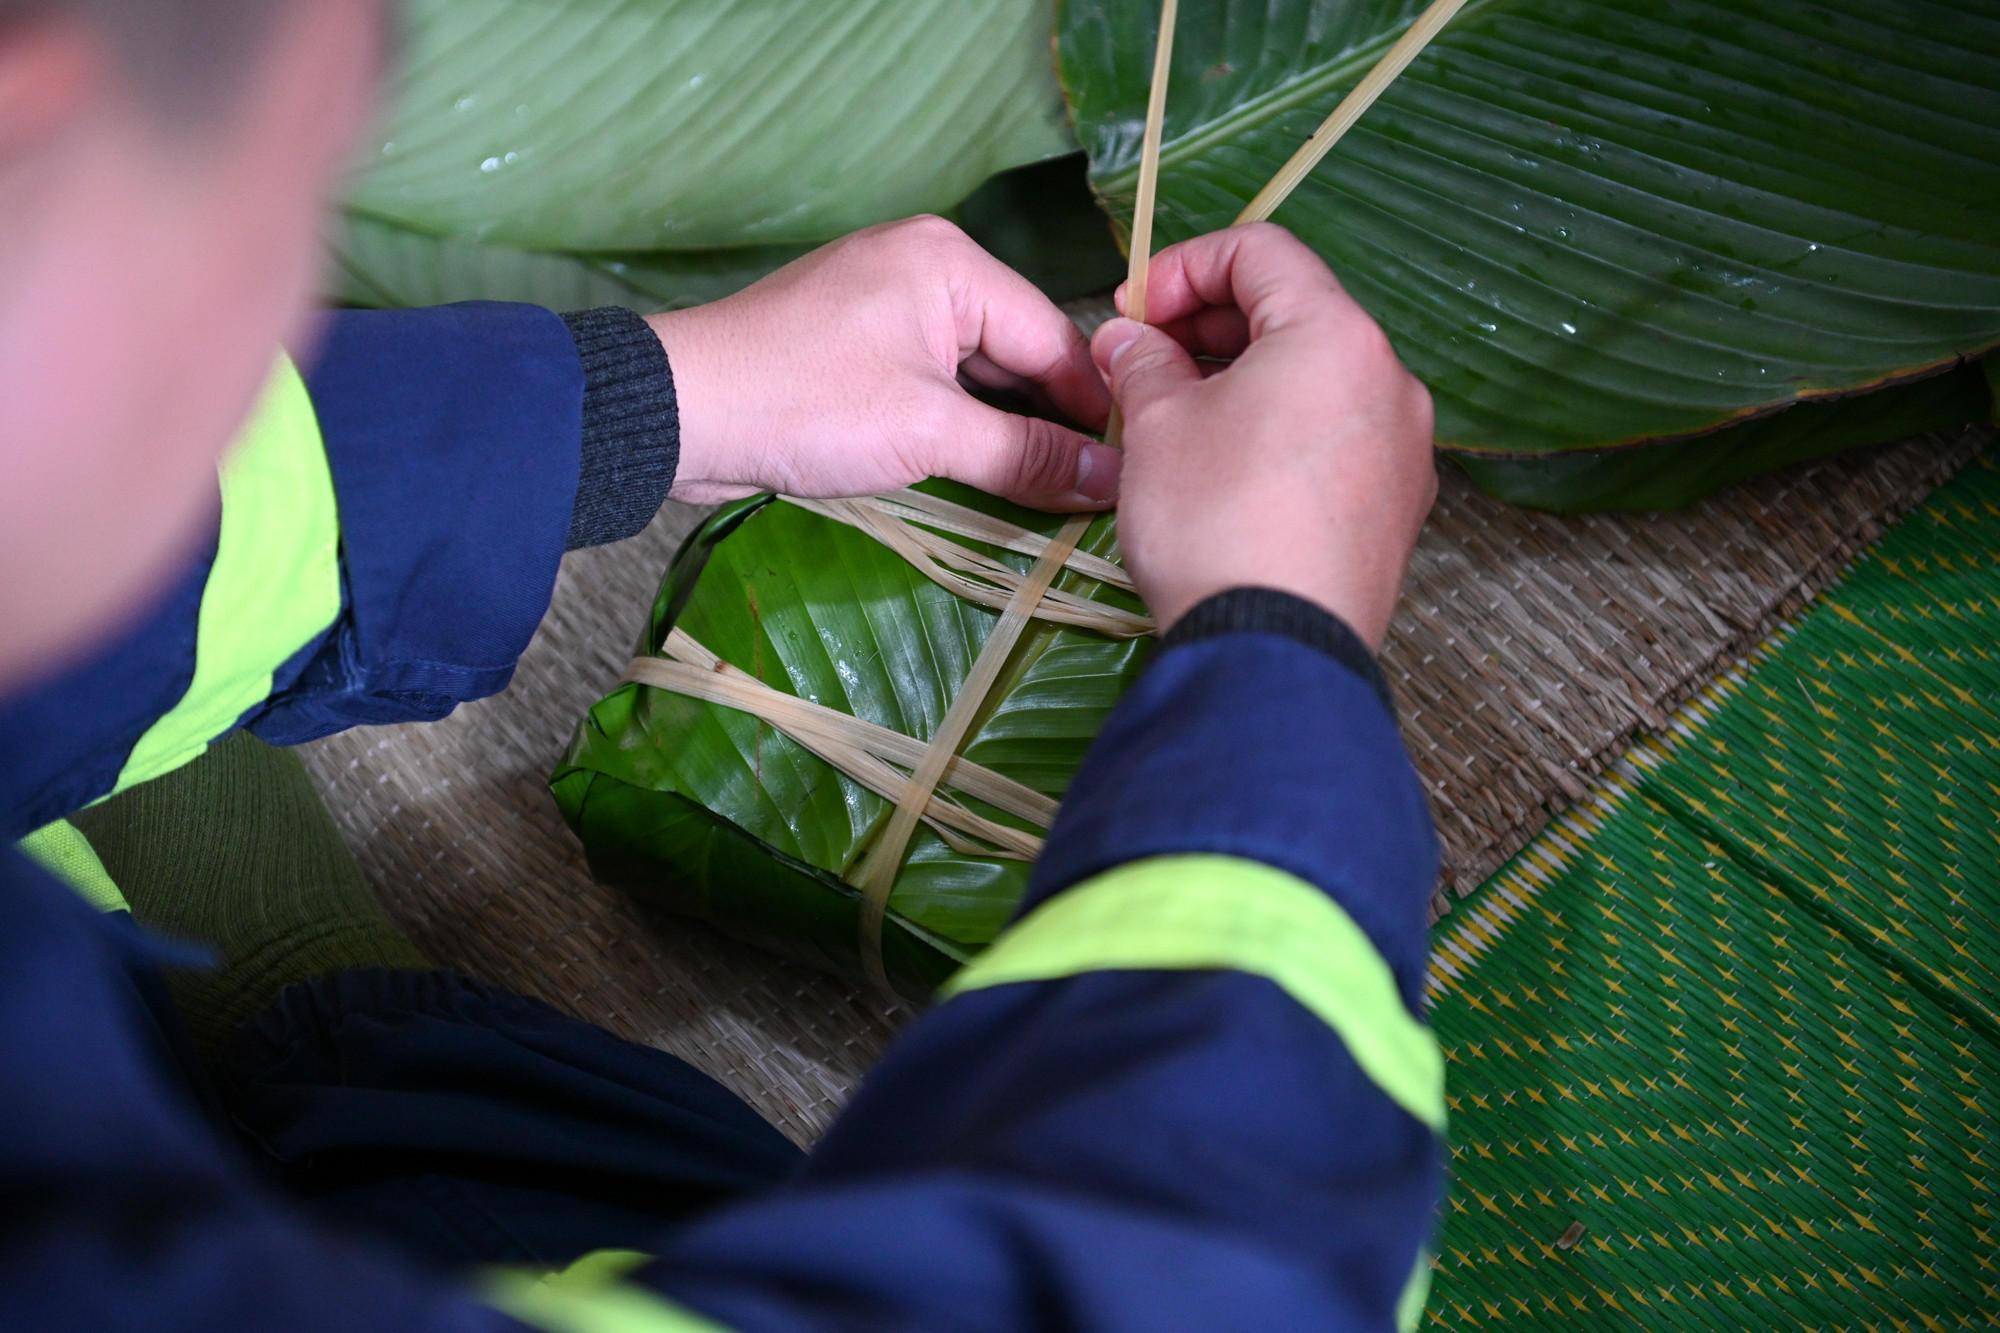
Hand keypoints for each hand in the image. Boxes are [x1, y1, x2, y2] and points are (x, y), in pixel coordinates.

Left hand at [647, 216, 1118, 508]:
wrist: (678, 414)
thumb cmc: (804, 405)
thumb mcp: (930, 435)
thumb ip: (1026, 455)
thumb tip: (1108, 481)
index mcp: (950, 261)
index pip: (1054, 337)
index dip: (1095, 411)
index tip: (1131, 472)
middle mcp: (923, 268)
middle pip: (1017, 354)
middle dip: (1048, 424)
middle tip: (1093, 497)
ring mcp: (884, 307)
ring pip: (974, 376)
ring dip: (1002, 434)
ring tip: (1047, 498)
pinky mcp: (854, 348)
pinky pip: (930, 386)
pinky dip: (956, 429)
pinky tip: (983, 478)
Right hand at [1092, 223, 1435, 649]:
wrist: (1274, 653)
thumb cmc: (1215, 522)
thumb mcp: (1156, 425)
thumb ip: (1141, 362)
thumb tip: (1127, 340)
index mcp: (1336, 334)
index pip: (1260, 251)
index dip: (1182, 266)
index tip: (1133, 311)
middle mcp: (1390, 380)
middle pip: (1295, 313)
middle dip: (1209, 327)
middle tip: (1144, 363)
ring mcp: (1405, 449)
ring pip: (1318, 381)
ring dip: (1244, 381)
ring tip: (1178, 421)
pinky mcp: (1398, 509)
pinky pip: (1336, 440)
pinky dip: (1281, 432)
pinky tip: (1228, 473)